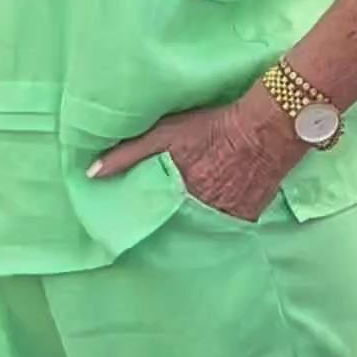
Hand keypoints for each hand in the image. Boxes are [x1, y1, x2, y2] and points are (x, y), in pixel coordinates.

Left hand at [87, 97, 301, 223]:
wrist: (266, 130)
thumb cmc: (212, 128)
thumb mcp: (165, 134)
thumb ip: (127, 154)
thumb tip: (90, 173)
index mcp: (176, 194)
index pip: (148, 217)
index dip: (140, 219)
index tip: (127, 226)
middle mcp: (199, 213)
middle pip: (172, 227)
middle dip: (163, 226)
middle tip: (156, 227)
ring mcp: (224, 219)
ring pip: (198, 228)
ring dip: (191, 223)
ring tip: (187, 214)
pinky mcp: (245, 219)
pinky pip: (223, 226)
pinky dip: (216, 219)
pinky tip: (214, 208)